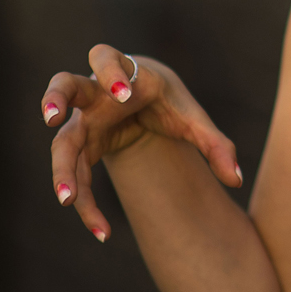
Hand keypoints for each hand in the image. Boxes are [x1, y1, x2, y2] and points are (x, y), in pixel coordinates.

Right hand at [40, 45, 242, 240]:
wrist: (144, 104)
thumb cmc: (167, 102)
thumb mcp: (193, 119)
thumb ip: (215, 144)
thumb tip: (237, 179)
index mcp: (123, 74)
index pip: (106, 60)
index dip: (110, 73)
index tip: (123, 94)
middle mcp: (93, 95)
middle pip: (64, 85)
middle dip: (55, 98)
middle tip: (53, 118)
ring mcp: (82, 123)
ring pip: (61, 141)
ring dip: (60, 168)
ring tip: (66, 199)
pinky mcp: (81, 149)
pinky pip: (76, 176)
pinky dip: (86, 204)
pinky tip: (102, 232)